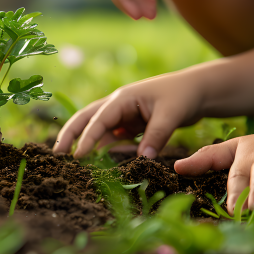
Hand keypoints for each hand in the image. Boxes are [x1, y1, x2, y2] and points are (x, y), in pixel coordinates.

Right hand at [54, 72, 202, 158]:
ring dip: (85, 143)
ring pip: (96, 129)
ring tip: (72, 162)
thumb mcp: (171, 115)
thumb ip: (156, 136)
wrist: (197, 91)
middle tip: (56, 155)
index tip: (77, 156)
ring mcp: (122, 115)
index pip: (99, 119)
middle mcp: (118, 105)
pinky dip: (103, 148)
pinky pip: (111, 137)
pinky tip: (97, 162)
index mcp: (123, 98)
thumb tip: (143, 159)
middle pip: (86, 119)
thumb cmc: (182, 96)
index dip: (87, 138)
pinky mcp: (130, 125)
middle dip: (70, 135)